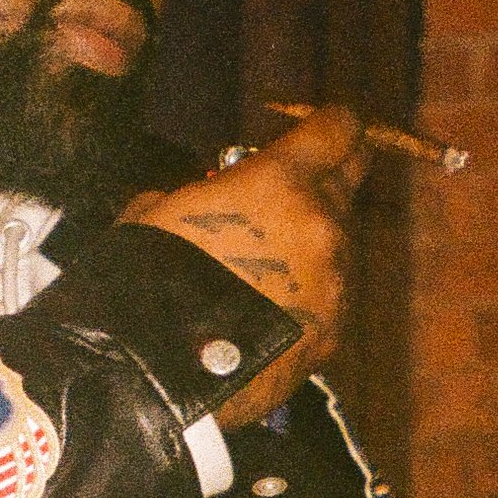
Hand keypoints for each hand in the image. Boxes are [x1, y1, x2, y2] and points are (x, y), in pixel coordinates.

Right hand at [122, 108, 370, 428]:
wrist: (155, 374)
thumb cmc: (145, 283)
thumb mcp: (159, 212)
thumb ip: (201, 191)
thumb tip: (207, 193)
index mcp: (281, 182)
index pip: (339, 128)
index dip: (332, 123)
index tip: (323, 127)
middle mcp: (322, 225)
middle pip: (352, 177)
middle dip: (329, 173)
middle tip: (300, 185)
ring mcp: (334, 282)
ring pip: (339, 242)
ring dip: (312, 243)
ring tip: (263, 268)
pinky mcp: (333, 333)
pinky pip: (329, 296)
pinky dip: (307, 295)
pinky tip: (266, 313)